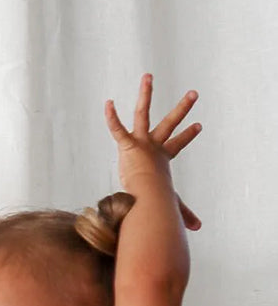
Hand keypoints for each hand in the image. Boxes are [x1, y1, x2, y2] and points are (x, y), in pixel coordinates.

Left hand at [105, 74, 202, 229]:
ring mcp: (142, 144)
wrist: (147, 201)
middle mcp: (154, 147)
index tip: (199, 126)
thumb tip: (196, 228)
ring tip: (148, 76)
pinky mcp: (128, 145)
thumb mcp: (170, 203)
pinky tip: (107, 104)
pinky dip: (112, 118)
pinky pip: (118, 129)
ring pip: (143, 113)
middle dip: (182, 109)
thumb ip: (182, 213)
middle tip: (194, 93)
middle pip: (170, 124)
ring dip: (146, 94)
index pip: (178, 145)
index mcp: (162, 159)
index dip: (188, 136)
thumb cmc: (155, 202)